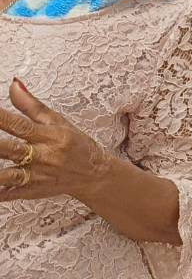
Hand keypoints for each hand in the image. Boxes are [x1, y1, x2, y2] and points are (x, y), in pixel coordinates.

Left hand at [0, 79, 110, 201]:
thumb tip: (14, 83)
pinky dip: (1, 193)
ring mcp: (37, 176)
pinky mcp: (33, 191)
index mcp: (49, 135)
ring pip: (9, 176)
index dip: (0, 118)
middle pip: (10, 149)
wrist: (94, 174)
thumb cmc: (75, 144)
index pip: (19, 124)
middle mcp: (43, 155)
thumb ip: (31, 105)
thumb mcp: (57, 121)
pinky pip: (11, 194)